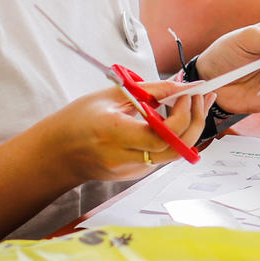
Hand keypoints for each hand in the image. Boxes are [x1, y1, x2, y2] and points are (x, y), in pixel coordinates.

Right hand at [47, 81, 206, 182]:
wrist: (57, 154)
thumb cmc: (78, 120)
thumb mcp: (111, 96)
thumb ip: (150, 91)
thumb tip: (181, 85)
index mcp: (113, 133)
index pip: (161, 135)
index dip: (182, 116)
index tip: (188, 94)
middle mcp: (123, 157)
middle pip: (175, 149)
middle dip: (196, 121)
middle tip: (202, 97)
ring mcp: (131, 171)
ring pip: (174, 154)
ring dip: (192, 129)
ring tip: (200, 103)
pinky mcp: (136, 175)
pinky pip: (164, 156)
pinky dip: (178, 136)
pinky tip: (182, 117)